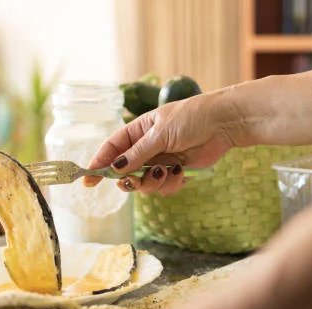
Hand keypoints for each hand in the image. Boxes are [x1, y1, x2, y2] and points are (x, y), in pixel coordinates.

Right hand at [84, 90, 242, 194]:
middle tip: (136, 180)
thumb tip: (115, 168)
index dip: (99, 164)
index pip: (112, 149)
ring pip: (145, 184)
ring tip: (168, 170)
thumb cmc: (192, 117)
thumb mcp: (160, 133)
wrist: (223, 123)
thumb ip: (138, 153)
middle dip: (130, 179)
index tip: (88, 180)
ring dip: (154, 182)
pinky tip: (182, 171)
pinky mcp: (177, 173)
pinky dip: (172, 183)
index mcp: (138, 131)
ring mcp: (162, 161)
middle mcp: (147, 148)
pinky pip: (165, 188)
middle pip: (126, 172)